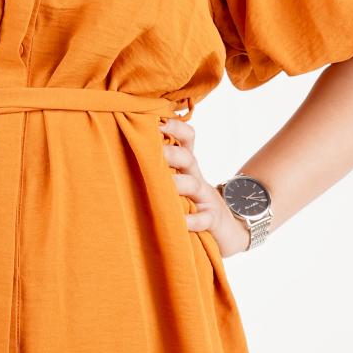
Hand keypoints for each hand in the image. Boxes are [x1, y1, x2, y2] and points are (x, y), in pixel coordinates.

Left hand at [157, 118, 251, 257]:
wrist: (229, 230)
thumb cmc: (193, 204)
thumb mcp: (181, 183)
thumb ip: (160, 169)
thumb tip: (124, 153)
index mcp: (187, 167)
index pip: (186, 139)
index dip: (175, 127)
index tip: (156, 122)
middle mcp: (197, 178)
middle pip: (187, 158)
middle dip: (171, 153)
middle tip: (152, 152)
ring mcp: (206, 198)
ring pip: (194, 185)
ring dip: (178, 184)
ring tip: (163, 187)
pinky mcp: (213, 220)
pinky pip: (204, 218)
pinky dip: (192, 221)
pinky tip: (180, 222)